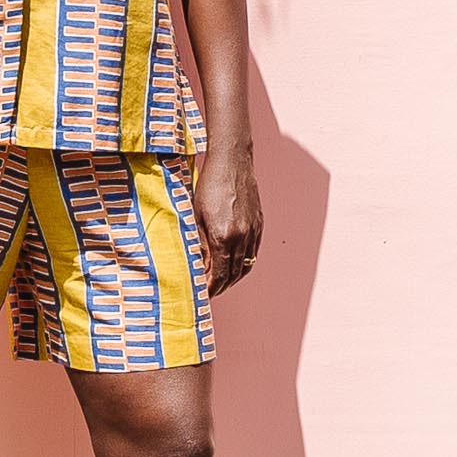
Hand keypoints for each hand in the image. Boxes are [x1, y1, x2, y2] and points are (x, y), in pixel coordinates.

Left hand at [193, 141, 262, 295]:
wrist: (232, 162)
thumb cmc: (209, 185)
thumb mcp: (197, 216)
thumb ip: (200, 243)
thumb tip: (201, 265)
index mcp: (224, 236)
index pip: (219, 274)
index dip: (211, 288)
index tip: (203, 294)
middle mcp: (243, 237)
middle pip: (234, 274)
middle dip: (222, 286)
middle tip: (210, 291)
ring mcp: (254, 230)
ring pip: (246, 265)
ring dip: (234, 278)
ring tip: (222, 282)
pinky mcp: (259, 223)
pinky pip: (253, 252)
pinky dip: (244, 263)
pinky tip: (234, 263)